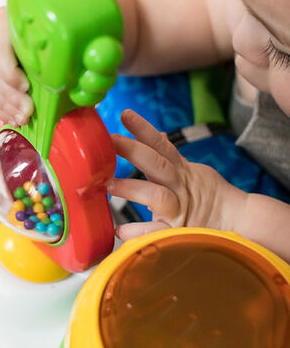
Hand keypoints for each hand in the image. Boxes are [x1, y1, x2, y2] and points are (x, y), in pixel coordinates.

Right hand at [0, 7, 33, 124]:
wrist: (1, 19)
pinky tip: (9, 117)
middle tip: (27, 113)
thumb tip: (59, 71)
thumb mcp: (32, 27)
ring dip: (4, 107)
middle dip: (10, 98)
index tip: (26, 87)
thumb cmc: (23, 25)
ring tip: (21, 120)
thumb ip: (39, 46)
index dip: (10, 73)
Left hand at [108, 109, 245, 239]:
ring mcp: (179, 210)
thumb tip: (160, 135)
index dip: (143, 129)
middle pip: (157, 164)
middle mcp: (179, 187)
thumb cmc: (210, 196)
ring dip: (132, 189)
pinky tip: (120, 230)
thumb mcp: (192, 171)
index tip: (125, 114)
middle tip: (110, 140)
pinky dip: (138, 232)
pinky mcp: (177, 233)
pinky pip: (156, 232)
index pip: (162, 145)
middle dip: (134, 150)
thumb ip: (172, 157)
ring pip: (156, 196)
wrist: (237, 222)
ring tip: (109, 185)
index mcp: (181, 171)